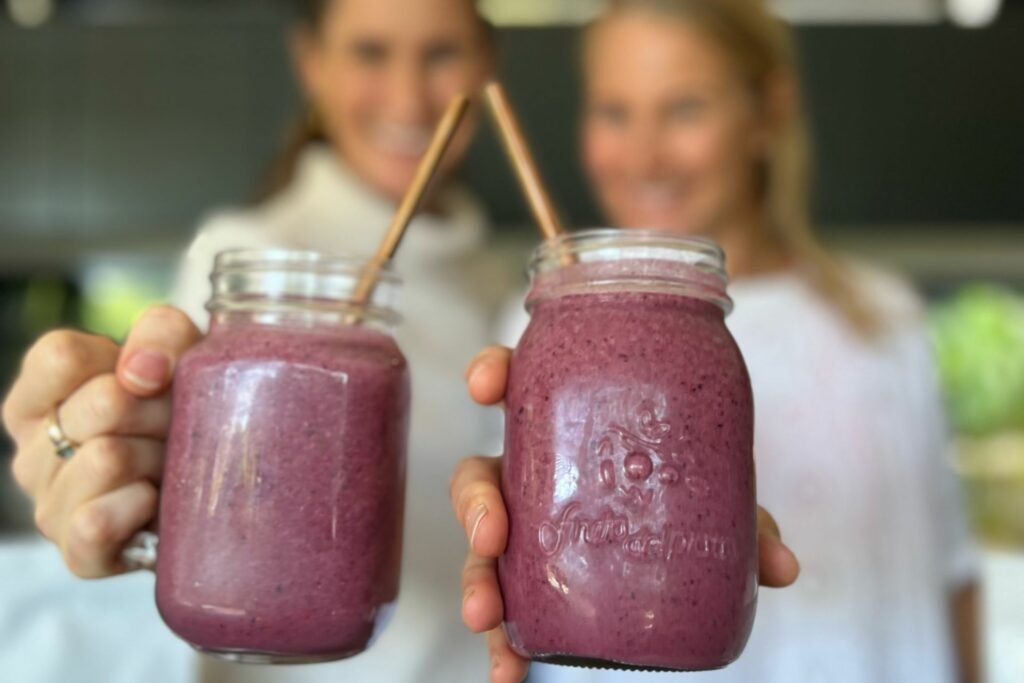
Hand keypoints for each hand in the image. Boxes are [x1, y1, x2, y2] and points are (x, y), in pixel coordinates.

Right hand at [2, 305, 200, 577]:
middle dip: (160, 409)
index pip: (60, 357)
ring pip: (106, 459)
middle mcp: (33, 453)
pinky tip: (153, 498)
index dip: (125, 361)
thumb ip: (160, 334)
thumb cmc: (184, 410)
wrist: (216, 484)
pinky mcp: (79, 553)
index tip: (158, 376)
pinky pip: (94, 525)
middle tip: (177, 426)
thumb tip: (141, 369)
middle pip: (101, 405)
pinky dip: (137, 507)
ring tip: (168, 464)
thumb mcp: (181, 353)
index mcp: (40, 399)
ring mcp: (50, 506)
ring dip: (159, 457)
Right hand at [450, 346, 800, 682]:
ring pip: (483, 547)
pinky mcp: (535, 580)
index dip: (491, 375)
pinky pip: (511, 608)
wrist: (686, 532)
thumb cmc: (685, 489)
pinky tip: (510, 672)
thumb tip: (780, 567)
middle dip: (475, 504)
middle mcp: (536, 476)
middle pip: (482, 476)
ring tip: (486, 619)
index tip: (483, 386)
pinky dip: (508, 643)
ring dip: (477, 580)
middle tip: (490, 534)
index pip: (518, 385)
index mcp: (567, 428)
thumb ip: (742, 522)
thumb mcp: (714, 495)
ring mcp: (530, 528)